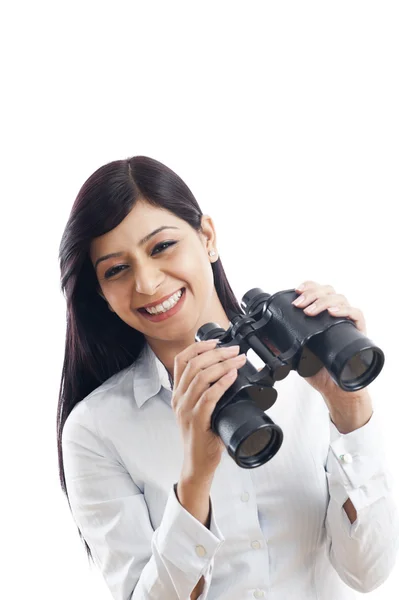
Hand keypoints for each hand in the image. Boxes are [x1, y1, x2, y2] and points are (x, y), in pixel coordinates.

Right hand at [172, 339, 246, 480]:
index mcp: (178, 393)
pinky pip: (209, 396)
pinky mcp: (197, 420)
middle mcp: (179, 399)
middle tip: (235, 350)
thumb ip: (204, 392)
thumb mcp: (197, 409)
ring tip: (239, 360)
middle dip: (217, 353)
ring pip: (201, 377)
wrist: (197, 463)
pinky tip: (232, 376)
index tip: (216, 341)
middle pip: (194, 365)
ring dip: (223, 365)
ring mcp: (186, 409)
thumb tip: (225, 371)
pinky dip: (222, 383)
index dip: (199, 347)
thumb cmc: (201, 436)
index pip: (182, 360)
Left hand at [291, 280, 367, 400]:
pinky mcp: (359, 332)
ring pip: (340, 299)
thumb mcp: (297, 354)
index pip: (318, 291)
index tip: (297, 290)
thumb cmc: (318, 369)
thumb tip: (266, 342)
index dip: (309, 286)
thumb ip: (283, 347)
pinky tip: (332, 313)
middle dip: (311, 294)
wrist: (334, 389)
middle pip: (328, 291)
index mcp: (323, 315)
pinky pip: (357, 314)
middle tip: (299, 305)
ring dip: (323, 301)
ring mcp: (348, 322)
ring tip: (310, 311)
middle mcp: (336, 315)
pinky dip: (344, 310)